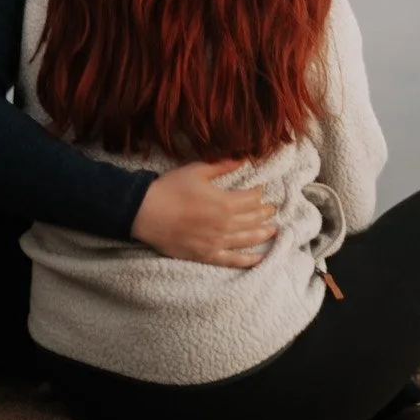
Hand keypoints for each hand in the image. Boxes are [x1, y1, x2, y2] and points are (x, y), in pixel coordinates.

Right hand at [131, 160, 275, 266]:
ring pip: (248, 239)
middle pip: (253, 219)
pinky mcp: (206, 255)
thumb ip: (222, 165)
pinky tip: (260, 258)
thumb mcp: (197, 170)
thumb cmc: (170, 188)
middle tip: (272, 209)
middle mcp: (225, 224)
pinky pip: (233, 261)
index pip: (251, 199)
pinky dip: (249, 260)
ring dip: (263, 233)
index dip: (259, 193)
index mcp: (224, 202)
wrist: (146, 213)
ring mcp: (217, 242)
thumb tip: (243, 158)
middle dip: (265, 213)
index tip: (261, 190)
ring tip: (273, 229)